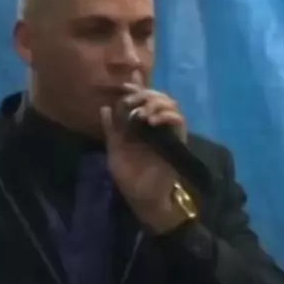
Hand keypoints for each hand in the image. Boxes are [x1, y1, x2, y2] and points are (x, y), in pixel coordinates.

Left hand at [101, 81, 188, 234]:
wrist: (144, 198)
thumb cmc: (129, 178)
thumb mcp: (114, 151)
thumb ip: (111, 130)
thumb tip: (104, 107)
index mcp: (137, 126)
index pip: (140, 99)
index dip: (136, 87)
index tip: (126, 85)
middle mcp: (153, 125)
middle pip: (156, 96)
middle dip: (145, 94)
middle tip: (134, 100)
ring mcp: (167, 131)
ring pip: (169, 104)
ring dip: (156, 103)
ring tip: (143, 113)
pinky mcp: (178, 139)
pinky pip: (179, 120)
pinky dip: (167, 116)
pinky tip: (153, 121)